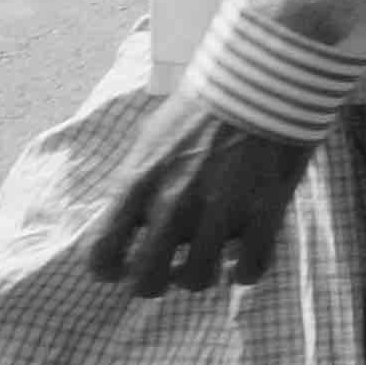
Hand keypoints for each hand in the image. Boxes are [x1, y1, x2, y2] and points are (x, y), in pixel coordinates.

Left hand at [81, 97, 319, 295]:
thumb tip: (127, 221)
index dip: (108, 270)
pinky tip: (244, 260)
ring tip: (207, 261)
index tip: (121, 267)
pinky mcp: (263, 213)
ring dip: (199, 276)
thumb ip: (135, 184)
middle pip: (147, 281)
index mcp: (138, 184)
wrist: (261, 81)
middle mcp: (173, 205)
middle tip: (166, 271)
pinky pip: (251, 270)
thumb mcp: (150, 140)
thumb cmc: (203, 107)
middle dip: (154, 283)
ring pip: (197, 280)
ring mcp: (220, 212)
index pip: (102, 254)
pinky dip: (246, 272)